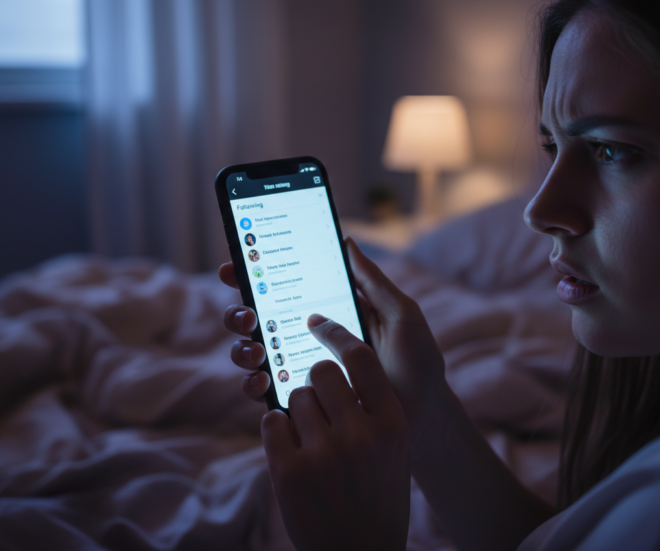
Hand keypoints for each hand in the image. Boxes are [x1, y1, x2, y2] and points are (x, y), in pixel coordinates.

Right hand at [219, 238, 446, 455]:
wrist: (424, 416)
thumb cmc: (417, 363)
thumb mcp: (401, 315)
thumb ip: (372, 281)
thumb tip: (345, 241)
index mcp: (325, 310)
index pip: (281, 287)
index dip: (252, 273)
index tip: (235, 265)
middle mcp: (303, 337)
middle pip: (254, 317)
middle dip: (239, 311)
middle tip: (249, 313)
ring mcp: (296, 369)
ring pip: (250, 351)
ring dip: (243, 347)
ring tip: (258, 348)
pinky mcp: (297, 401)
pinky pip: (261, 390)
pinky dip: (253, 382)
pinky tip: (264, 378)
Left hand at [262, 316, 409, 550]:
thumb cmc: (376, 498)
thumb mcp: (394, 451)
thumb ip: (374, 410)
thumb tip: (336, 365)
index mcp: (393, 425)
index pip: (362, 359)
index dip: (337, 335)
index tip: (319, 324)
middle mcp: (361, 435)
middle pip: (321, 372)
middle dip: (314, 381)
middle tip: (317, 402)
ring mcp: (324, 454)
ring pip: (294, 396)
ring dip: (296, 410)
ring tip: (309, 438)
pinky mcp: (289, 472)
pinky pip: (271, 421)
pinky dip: (276, 430)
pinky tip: (290, 449)